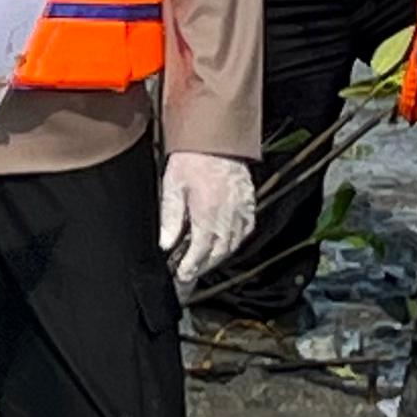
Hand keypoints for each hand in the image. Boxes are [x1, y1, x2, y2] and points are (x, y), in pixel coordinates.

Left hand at [159, 152, 256, 293]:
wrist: (217, 137)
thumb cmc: (193, 158)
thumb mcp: (173, 187)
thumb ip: (170, 218)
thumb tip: (166, 243)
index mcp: (207, 217)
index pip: (198, 254)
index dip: (189, 270)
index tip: (181, 279)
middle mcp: (227, 219)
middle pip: (216, 255)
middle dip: (202, 268)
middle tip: (189, 275)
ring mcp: (241, 213)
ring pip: (231, 247)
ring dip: (217, 258)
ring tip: (203, 263)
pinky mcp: (249, 205)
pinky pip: (244, 233)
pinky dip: (233, 243)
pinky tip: (224, 244)